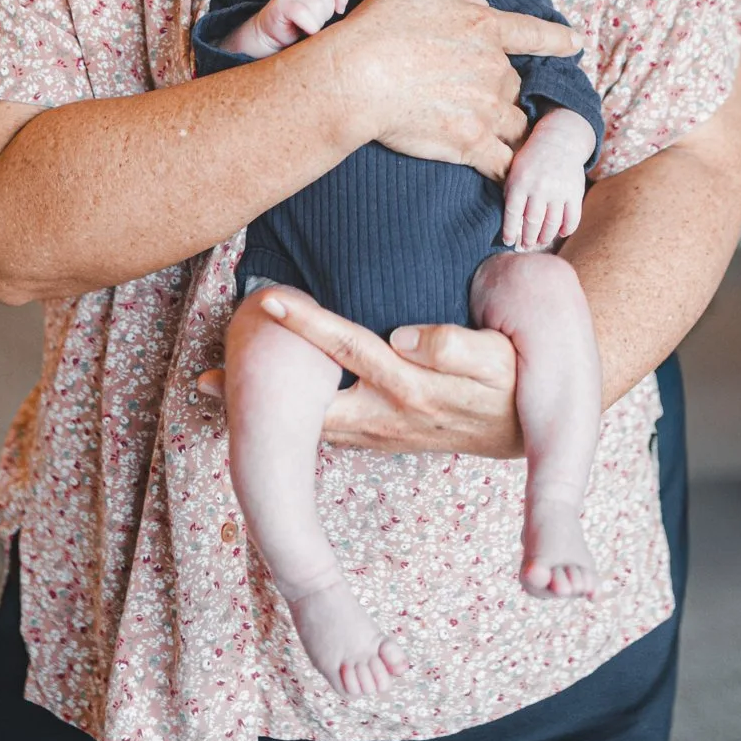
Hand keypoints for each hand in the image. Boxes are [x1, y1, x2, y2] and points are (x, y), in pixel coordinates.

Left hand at [197, 287, 522, 457]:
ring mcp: (384, 433)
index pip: (347, 348)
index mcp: (410, 385)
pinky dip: (299, 422)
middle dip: (259, 395)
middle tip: (204, 380)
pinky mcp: (387, 439)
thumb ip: (455, 346)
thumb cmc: (516, 379)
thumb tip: (403, 336)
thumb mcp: (499, 359)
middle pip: (310, 405)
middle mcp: (388, 415)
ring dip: (272, 413)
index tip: (266, 301)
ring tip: (221, 395)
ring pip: (315, 423)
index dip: (306, 324)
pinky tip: (278, 413)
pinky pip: (332, 432)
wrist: (536, 430)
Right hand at [229, 0, 348, 56]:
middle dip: (327, 14)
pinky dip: (309, 27)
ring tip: (307, 26)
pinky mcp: (281, 4)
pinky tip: (303, 30)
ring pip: (318, 5)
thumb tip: (348, 6)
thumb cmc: (296, 25)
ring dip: (317, 22)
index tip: (339, 11)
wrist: (267, 37)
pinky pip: (305, 14)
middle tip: (315, 22)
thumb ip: (331, 0)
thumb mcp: (317, 8)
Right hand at [324, 0, 578, 183]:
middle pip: (513, 84)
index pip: (532, 33)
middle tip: (465, 95)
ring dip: (506, 129)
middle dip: (498, 90)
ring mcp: (486, 109)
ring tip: (490, 137)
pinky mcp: (472, 144)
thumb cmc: (380, 25)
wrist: (358, 77)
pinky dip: (507, 169)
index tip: (574, 43)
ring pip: (514, 123)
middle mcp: (494, 69)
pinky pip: (504, 162)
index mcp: (485, 28)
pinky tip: (507, 177)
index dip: (556, 39)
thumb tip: (479, 0)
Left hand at [502, 108, 595, 248]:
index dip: (509, 231)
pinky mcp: (575, 192)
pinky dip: (567, 229)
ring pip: (553, 223)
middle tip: (526, 246)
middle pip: (533, 221)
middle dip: (528, 238)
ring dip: (546, 237)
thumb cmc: (531, 160)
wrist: (559, 140)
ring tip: (540, 242)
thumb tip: (509, 224)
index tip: (508, 242)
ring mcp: (559, 190)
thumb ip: (510, 194)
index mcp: (521, 182)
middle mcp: (540, 187)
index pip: (513, 213)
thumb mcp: (514, 171)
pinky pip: (572, 218)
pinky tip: (561, 233)